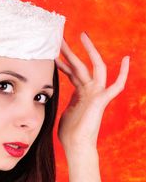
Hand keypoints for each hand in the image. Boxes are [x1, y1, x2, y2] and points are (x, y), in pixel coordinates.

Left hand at [56, 32, 129, 151]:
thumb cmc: (69, 132)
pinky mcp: (102, 100)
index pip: (72, 72)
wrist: (76, 146)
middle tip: (59, 38)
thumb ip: (63, 100)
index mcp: (80, 93)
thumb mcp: (63, 110)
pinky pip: (116, 85)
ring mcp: (97, 94)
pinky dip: (123, 73)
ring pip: (95, 67)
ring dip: (88, 51)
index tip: (54, 53)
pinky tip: (126, 59)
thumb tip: (54, 95)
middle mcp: (89, 90)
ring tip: (82, 35)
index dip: (63, 62)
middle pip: (80, 65)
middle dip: (70, 51)